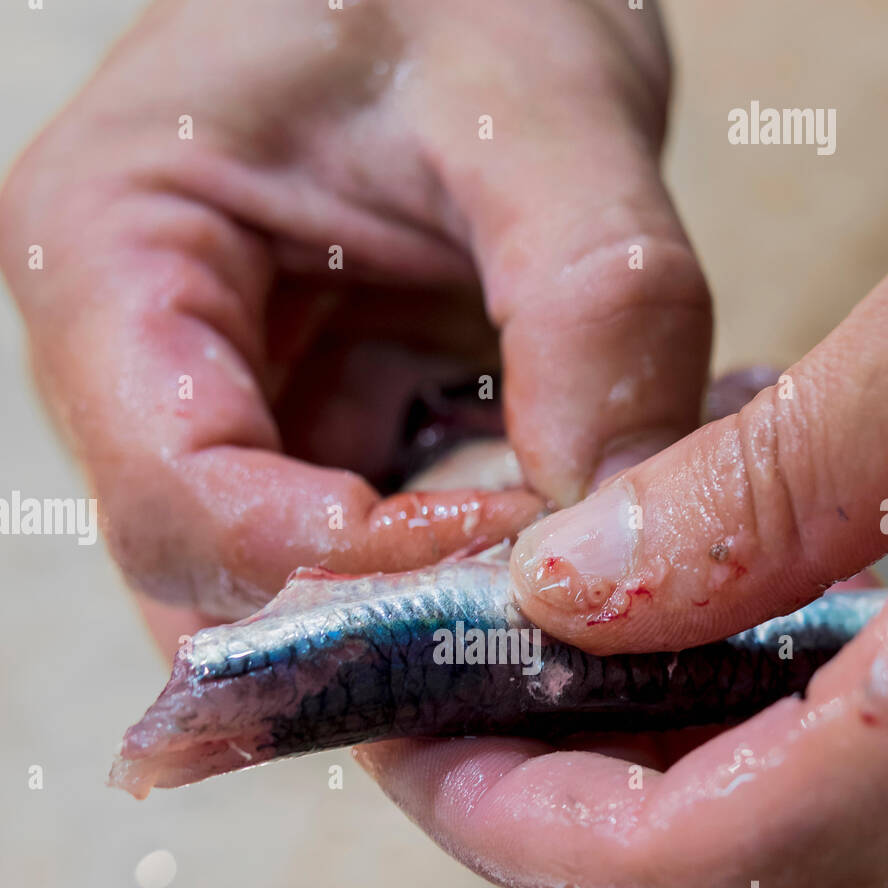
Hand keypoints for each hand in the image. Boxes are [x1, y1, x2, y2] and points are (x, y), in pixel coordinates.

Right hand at [0, 0, 709, 630]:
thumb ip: (594, 298)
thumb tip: (618, 518)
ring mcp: (208, 399)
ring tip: (555, 590)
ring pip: (279, 584)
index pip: (180, 494)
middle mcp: (129, 352)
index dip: (338, 566)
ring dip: (416, 609)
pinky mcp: (295, 421)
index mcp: (109, 248)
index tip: (509, 564)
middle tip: (535, 627)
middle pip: (209, 575)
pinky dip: (446, 566)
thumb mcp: (542, 101)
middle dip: (371, 621)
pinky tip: (544, 543)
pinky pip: (351, 543)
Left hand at [359, 191, 887, 887]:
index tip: (426, 747)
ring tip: (573, 727)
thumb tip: (574, 589)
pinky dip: (774, 833)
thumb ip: (775, 479)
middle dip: (584, 867)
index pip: (721, 865)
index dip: (533, 830)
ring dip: (673, 864)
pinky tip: (708, 713)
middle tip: (475, 744)